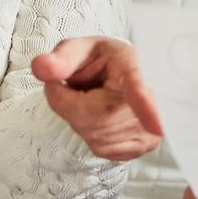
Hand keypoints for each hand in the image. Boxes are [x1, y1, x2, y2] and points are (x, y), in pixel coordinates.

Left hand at [32, 36, 163, 160]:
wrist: (118, 77)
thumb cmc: (98, 62)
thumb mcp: (75, 50)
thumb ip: (59, 59)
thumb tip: (41, 67)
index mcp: (133, 64)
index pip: (138, 88)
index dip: (146, 107)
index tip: (156, 126)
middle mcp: (151, 97)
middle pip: (93, 116)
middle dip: (71, 105)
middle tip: (78, 88)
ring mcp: (152, 125)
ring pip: (95, 135)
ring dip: (82, 121)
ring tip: (94, 99)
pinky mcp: (146, 144)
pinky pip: (103, 148)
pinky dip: (93, 135)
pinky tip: (102, 116)